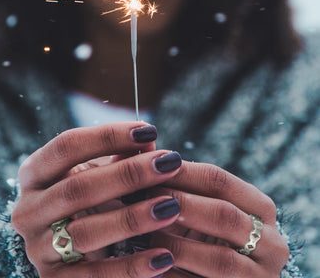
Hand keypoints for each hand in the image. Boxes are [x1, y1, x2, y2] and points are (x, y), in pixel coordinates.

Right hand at [11, 122, 181, 276]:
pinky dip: (130, 268)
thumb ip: (120, 157)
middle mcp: (27, 210)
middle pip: (77, 188)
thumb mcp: (97, 174)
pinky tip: (164, 257)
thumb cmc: (90, 199)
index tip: (149, 129)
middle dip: (128, 175)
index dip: (107, 136)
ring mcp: (37, 249)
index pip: (66, 146)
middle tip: (169, 163)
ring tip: (171, 207)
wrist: (67, 251)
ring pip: (85, 233)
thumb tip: (148, 138)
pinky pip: (94, 277)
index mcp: (34, 174)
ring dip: (132, 219)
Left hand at [149, 161, 288, 276]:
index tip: (150, 168)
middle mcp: (272, 242)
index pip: (221, 180)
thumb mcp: (204, 210)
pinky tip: (152, 267)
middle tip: (146, 198)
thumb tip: (144, 152)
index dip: (183, 173)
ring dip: (178, 246)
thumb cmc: (206, 238)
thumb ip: (182, 186)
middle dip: (182, 204)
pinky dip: (176, 277)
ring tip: (145, 235)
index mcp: (261, 208)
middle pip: (225, 214)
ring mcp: (263, 276)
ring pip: (221, 260)